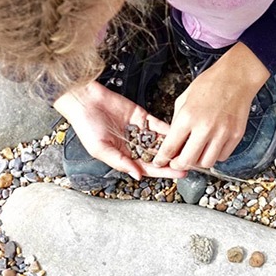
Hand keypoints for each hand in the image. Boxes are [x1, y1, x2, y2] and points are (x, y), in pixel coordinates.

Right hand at [53, 81, 186, 179]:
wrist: (85, 101)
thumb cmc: (86, 126)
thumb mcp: (100, 149)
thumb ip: (120, 162)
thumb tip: (137, 175)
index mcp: (124, 156)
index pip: (148, 167)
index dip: (163, 172)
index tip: (179, 174)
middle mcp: (133, 145)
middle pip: (158, 156)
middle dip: (173, 160)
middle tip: (190, 163)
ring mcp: (139, 131)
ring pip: (160, 141)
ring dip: (174, 145)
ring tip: (189, 150)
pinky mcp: (143, 117)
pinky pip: (158, 125)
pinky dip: (168, 129)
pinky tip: (180, 133)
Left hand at [153, 42, 269, 170]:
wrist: (236, 77)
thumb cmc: (210, 84)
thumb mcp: (184, 98)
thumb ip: (177, 120)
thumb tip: (173, 139)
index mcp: (188, 117)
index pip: (170, 147)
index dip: (162, 158)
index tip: (160, 162)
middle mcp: (205, 128)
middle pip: (187, 161)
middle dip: (178, 164)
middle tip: (177, 161)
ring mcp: (222, 133)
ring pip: (206, 163)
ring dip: (198, 161)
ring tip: (196, 153)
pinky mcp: (235, 136)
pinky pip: (222, 157)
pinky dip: (215, 155)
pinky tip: (211, 146)